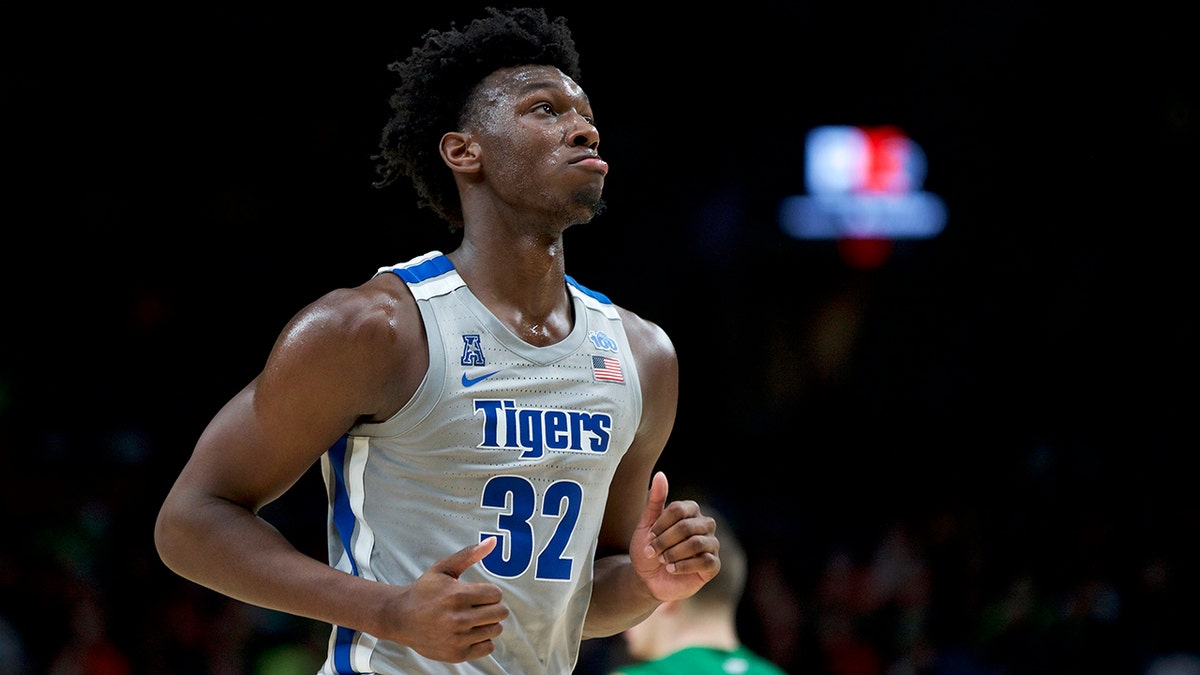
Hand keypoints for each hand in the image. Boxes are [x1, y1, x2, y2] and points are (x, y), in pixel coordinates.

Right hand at [387, 537, 508, 662]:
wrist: (400, 618)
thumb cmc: (424, 591)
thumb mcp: (443, 569)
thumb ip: (469, 555)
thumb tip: (492, 542)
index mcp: (456, 595)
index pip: (496, 594)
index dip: (490, 592)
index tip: (480, 593)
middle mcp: (458, 619)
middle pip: (500, 613)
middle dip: (493, 607)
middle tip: (480, 606)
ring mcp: (457, 638)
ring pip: (496, 630)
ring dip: (488, 623)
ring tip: (474, 618)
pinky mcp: (456, 654)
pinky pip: (488, 647)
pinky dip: (483, 640)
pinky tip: (471, 632)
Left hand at [631, 471, 720, 600]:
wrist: (648, 578)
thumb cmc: (649, 548)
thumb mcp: (646, 524)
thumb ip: (655, 500)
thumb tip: (660, 475)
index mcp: (691, 511)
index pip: (679, 509)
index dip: (661, 524)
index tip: (648, 536)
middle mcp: (705, 525)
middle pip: (687, 526)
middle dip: (665, 541)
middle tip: (653, 551)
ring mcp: (711, 544)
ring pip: (697, 543)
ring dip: (674, 553)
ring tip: (662, 560)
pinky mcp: (713, 565)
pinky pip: (706, 561)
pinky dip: (684, 565)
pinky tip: (672, 569)